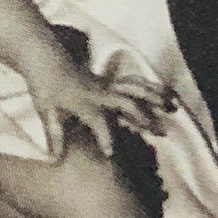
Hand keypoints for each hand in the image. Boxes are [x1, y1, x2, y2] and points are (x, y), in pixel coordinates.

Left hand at [25, 61, 165, 159]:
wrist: (45, 58)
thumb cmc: (44, 87)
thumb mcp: (46, 111)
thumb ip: (54, 134)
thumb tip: (55, 159)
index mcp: (84, 103)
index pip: (98, 122)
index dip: (105, 138)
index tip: (112, 155)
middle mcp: (100, 94)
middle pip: (126, 103)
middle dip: (144, 117)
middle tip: (160, 132)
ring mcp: (107, 86)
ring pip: (134, 89)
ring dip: (154, 97)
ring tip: (173, 106)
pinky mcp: (110, 82)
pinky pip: (134, 82)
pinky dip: (151, 87)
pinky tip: (167, 93)